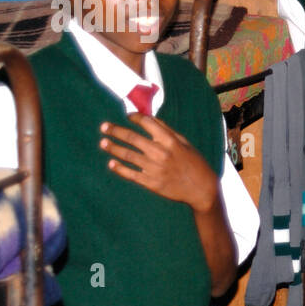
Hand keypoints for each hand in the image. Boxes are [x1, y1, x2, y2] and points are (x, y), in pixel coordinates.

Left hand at [100, 114, 218, 212]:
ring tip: (103, 143)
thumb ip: (167, 131)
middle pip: (133, 138)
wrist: (201, 189)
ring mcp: (155, 169)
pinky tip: (111, 163)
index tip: (128, 116)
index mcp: (170, 141)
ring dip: (113, 148)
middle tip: (104, 127)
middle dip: (116, 131)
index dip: (135, 118)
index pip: (148, 124)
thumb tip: (149, 119)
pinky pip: (131, 174)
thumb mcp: (185, 144)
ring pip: (128, 156)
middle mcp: (161, 153)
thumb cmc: (194, 163)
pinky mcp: (151, 183)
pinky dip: (119, 169)